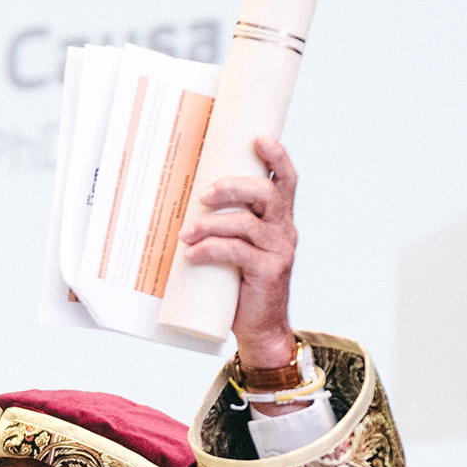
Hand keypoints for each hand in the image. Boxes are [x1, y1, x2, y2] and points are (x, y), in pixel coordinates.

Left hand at [178, 136, 300, 369]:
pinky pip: (237, 253)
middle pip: (267, 193)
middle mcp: (284, 230)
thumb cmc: (240, 282)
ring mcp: (279, 251)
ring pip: (247, 224)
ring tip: (187, 233)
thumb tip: (181, 203)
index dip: (277, 157)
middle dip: (235, 186)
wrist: (260, 326)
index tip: (258, 139)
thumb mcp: (237, 246)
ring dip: (211, 223)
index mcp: (279, 218)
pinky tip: (192, 254)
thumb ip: (224, 226)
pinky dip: (211, 249)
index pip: (286, 180)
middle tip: (205, 194)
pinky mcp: (268, 272)